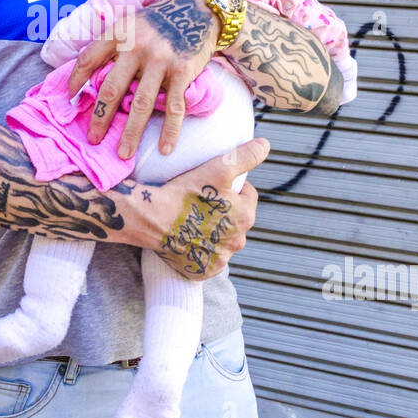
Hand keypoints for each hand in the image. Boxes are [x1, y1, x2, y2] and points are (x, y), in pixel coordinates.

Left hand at [66, 0, 221, 158]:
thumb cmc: (156, 22)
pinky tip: (165, 148)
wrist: (197, 9)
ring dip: (132, 132)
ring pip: (142, 103)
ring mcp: (161, 60)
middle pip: (112, 88)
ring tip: (124, 153)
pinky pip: (174, 107)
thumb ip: (111, 46)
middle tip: (92, 139)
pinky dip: (170, 130)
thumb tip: (89, 79)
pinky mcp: (183, 72)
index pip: (88, 58)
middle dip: (101, 117)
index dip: (76, 80)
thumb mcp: (129, 24)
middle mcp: (137, 46)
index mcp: (119, 32)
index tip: (69, 100)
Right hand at [113, 137, 268, 279]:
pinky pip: (206, 260)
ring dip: (213, 232)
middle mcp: (237, 242)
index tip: (215, 185)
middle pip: (236, 221)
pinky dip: (200, 250)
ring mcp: (219, 259)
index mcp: (245, 217)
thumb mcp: (219, 168)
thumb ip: (245, 156)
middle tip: (202, 201)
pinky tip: (188, 238)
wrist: (152, 218)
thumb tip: (265, 145)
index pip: (247, 196)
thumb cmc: (185, 193)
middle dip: (225, 211)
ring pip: (221, 241)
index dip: (233, 188)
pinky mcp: (201, 272)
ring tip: (193, 219)